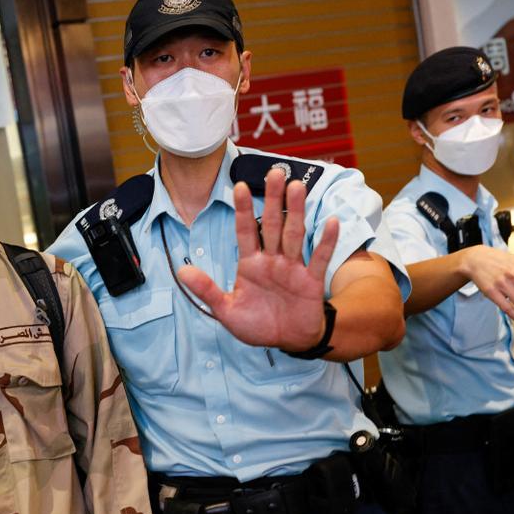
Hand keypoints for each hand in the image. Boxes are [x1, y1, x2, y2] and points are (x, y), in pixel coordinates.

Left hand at [176, 171, 339, 351]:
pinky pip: (319, 258)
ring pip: (295, 234)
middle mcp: (272, 260)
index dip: (243, 210)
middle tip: (274, 171)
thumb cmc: (256, 325)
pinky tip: (331, 221)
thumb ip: (207, 290)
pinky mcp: (311, 280)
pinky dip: (326, 241)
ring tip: (297, 186)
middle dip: (272, 198)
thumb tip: (182, 271)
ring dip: (296, 211)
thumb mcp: (226, 310)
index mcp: (250, 264)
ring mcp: (293, 267)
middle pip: (273, 224)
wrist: (287, 341)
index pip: (245, 231)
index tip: (238, 186)